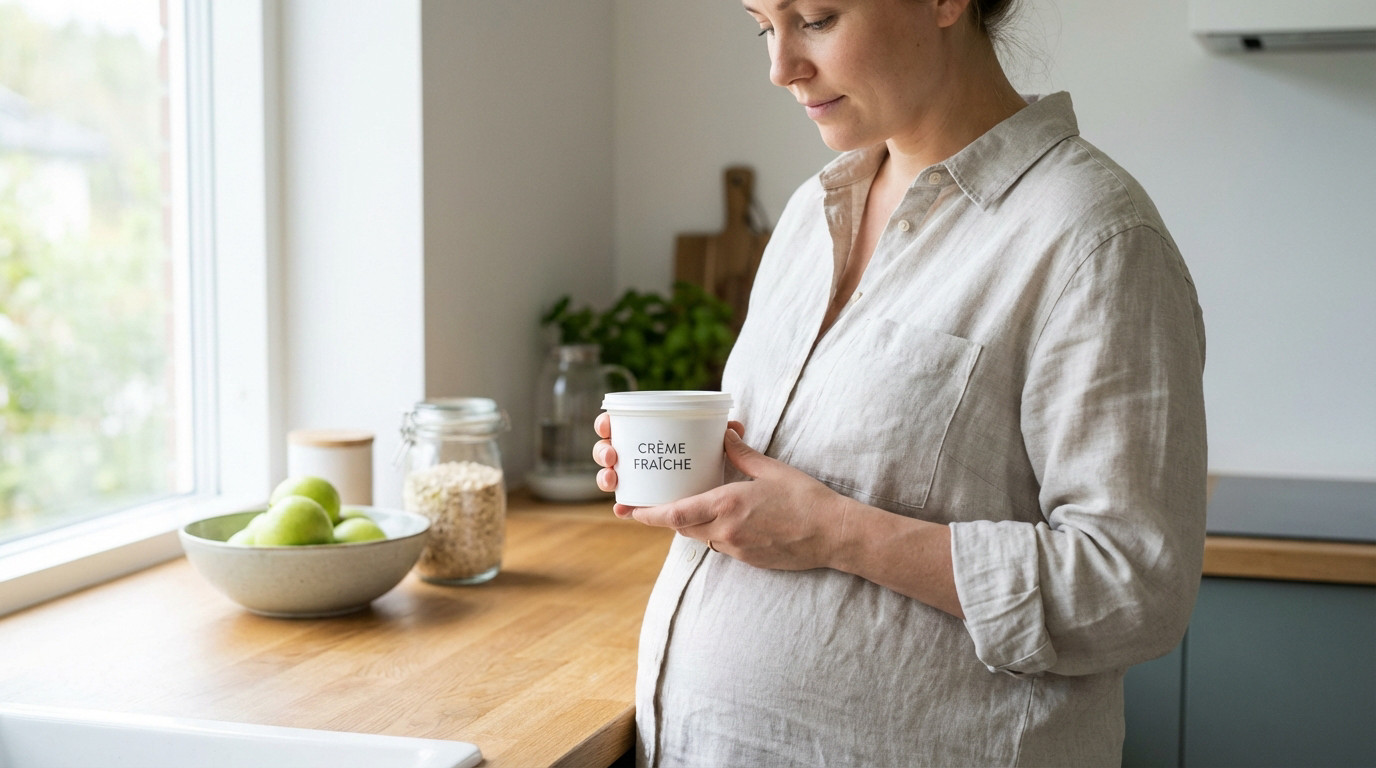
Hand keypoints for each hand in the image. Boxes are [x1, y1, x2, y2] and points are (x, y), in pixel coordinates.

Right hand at [592, 412, 747, 518]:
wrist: (725, 496)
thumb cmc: (711, 459)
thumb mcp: (716, 446)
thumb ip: (724, 434)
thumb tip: (734, 427)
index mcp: (644, 433)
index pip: (618, 423)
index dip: (606, 423)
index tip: (608, 424)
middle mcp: (634, 454)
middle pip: (608, 450)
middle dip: (603, 452)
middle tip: (613, 455)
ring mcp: (635, 479)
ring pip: (611, 476)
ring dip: (606, 477)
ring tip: (613, 480)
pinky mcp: (641, 501)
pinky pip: (627, 504)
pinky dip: (623, 506)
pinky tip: (622, 510)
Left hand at [622, 428, 852, 571]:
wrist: (833, 534)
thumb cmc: (806, 499)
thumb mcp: (771, 469)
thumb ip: (741, 455)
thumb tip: (724, 437)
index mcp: (728, 504)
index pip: (676, 513)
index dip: (649, 514)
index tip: (629, 511)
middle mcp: (726, 530)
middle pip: (682, 527)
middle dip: (666, 517)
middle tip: (653, 504)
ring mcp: (737, 548)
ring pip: (700, 537)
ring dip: (691, 524)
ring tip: (687, 506)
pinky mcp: (749, 559)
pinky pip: (720, 546)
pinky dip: (713, 533)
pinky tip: (722, 519)